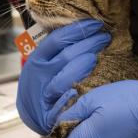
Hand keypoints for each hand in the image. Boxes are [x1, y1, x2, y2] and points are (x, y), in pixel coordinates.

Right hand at [17, 19, 110, 135]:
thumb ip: (58, 49)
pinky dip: (74, 95)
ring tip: (97, 57)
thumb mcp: (43, 63)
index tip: (96, 24)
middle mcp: (39, 75)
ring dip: (83, 66)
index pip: (58, 39)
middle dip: (88, 44)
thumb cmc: (43, 82)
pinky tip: (87, 87)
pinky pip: (64, 104)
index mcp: (37, 59)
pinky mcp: (49, 114)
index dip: (78, 30)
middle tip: (105, 37)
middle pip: (66, 56)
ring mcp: (44, 95)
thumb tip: (84, 29)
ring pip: (65, 79)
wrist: (32, 112)